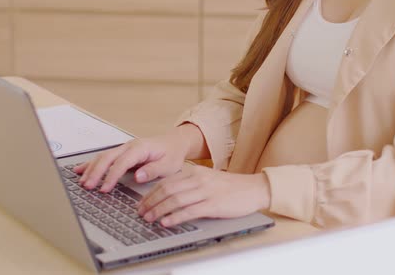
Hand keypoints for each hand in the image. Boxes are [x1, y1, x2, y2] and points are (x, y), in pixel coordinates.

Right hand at [75, 127, 192, 191]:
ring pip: (103, 156)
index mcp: (140, 148)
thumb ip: (153, 170)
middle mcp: (129, 146)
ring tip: (82, 182)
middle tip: (87, 186)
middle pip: (107, 157)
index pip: (121, 162)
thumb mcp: (168, 164)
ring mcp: (124, 148)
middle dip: (96, 172)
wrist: (175, 143)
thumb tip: (138, 176)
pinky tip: (80, 170)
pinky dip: (91, 163)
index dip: (111, 176)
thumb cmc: (172, 154)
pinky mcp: (122, 152)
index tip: (104, 188)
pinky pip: (104, 157)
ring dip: (91, 168)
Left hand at [137, 165, 270, 226]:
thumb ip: (189, 184)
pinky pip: (189, 211)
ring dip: (159, 210)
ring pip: (175, 200)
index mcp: (194, 172)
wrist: (253, 188)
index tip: (142, 203)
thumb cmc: (231, 187)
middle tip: (141, 212)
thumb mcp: (207, 179)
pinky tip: (167, 222)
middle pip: (166, 190)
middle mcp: (198, 179)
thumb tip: (168, 195)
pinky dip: (175, 217)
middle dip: (150, 202)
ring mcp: (205, 191)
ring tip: (150, 218)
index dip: (151, 193)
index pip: (166, 181)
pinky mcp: (213, 204)